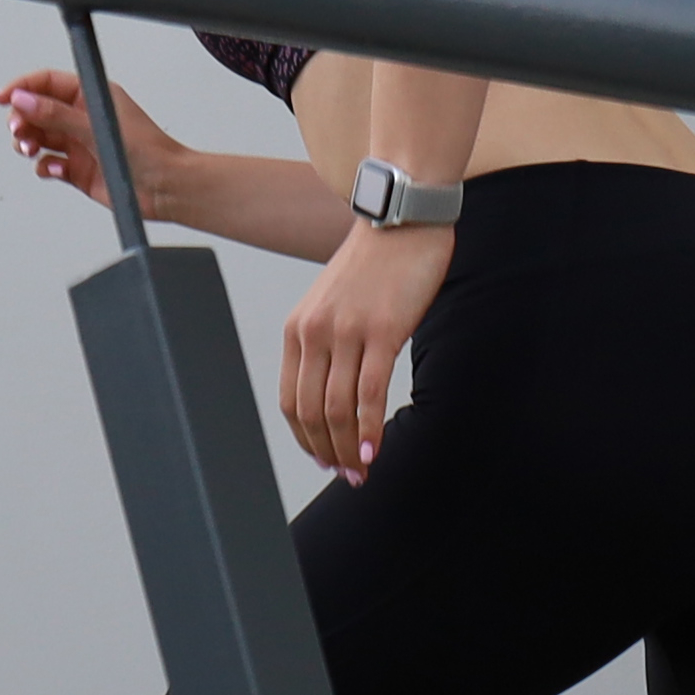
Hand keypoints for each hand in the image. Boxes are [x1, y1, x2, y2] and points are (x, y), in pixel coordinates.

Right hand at [0, 69, 151, 213]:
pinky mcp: (78, 170)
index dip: (23, 87)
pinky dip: (45, 167)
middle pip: (37, 111)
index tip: (4, 98)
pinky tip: (53, 169)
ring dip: (29, 143)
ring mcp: (80, 144)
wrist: (166, 187)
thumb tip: (25, 100)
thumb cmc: (148, 151)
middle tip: (19, 131)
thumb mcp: (96, 126)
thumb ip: (56, 115)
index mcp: (91, 95)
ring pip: (40, 138)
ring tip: (30, 150)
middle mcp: (83, 118)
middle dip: (23, 119)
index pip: (47, 83)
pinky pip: (49, 165)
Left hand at [280, 219, 447, 473]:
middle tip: (347, 476)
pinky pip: (369, 393)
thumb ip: (329, 342)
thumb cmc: (376, 264)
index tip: (324, 459)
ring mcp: (347, 331)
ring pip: (337, 408)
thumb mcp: (335, 303)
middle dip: (327, 452)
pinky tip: (374, 449)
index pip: (291, 401)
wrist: (403, 218)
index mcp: (298, 329)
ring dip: (348, 449)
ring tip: (362, 470)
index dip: (305, 439)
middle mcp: (314, 332)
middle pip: (311, 412)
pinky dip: (369, 428)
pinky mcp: (382, 330)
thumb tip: (340, 393)